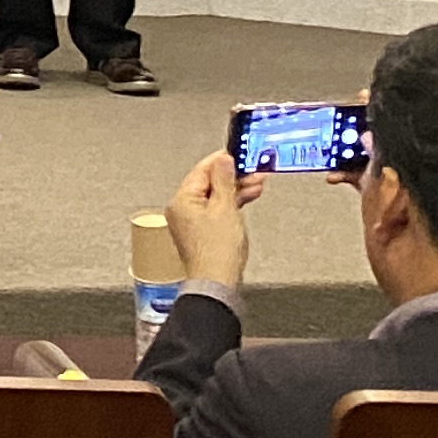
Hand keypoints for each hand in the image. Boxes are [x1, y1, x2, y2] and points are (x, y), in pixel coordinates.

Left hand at [164, 148, 262, 287]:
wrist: (218, 282)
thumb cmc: (217, 252)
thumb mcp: (225, 208)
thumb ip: (225, 181)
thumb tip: (223, 160)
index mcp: (181, 200)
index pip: (201, 171)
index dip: (221, 161)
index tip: (238, 154)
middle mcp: (182, 209)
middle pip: (208, 183)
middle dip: (232, 176)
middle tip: (253, 170)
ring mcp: (191, 221)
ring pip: (214, 196)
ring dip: (235, 189)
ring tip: (256, 183)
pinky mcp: (202, 231)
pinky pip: (216, 210)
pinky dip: (231, 204)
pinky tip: (246, 199)